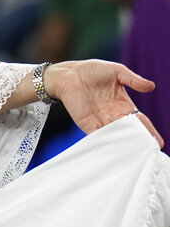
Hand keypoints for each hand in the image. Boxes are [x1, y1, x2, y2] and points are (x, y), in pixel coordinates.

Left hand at [46, 60, 162, 147]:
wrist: (69, 74)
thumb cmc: (93, 70)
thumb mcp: (117, 72)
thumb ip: (133, 80)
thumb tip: (152, 86)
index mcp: (124, 104)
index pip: (140, 121)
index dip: (149, 131)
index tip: (158, 143)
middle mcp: (114, 115)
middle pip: (130, 132)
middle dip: (139, 142)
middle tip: (148, 153)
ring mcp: (100, 121)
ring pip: (115, 137)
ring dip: (123, 145)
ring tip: (134, 155)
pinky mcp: (86, 124)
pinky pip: (98, 136)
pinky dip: (106, 143)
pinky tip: (113, 150)